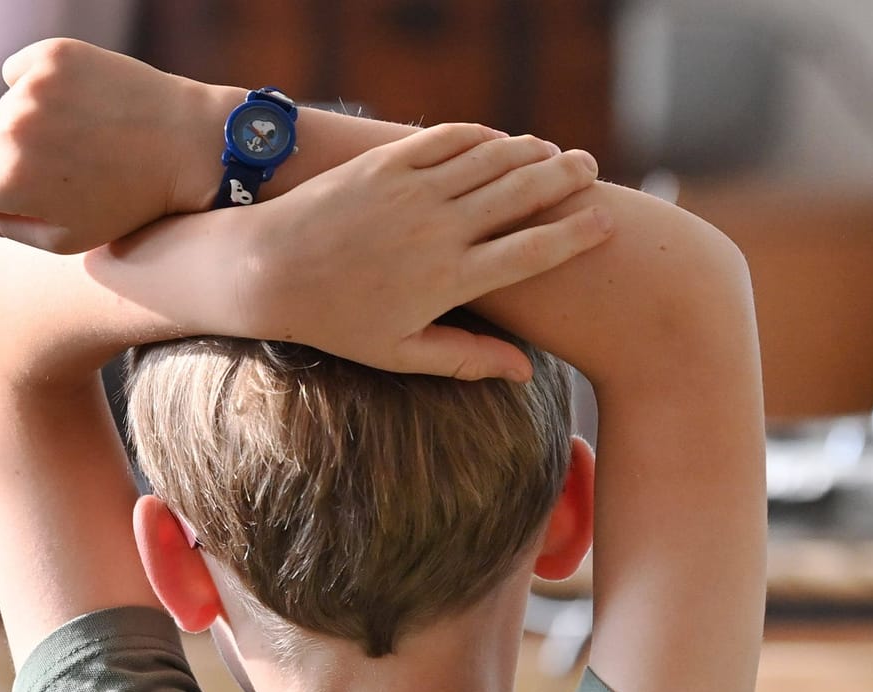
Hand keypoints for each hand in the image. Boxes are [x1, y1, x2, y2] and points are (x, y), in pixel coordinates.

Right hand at [0, 39, 219, 252]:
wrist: (190, 146)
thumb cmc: (134, 201)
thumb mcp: (71, 239)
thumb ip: (12, 229)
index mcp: (10, 182)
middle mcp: (14, 131)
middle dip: (10, 162)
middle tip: (62, 169)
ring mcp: (33, 89)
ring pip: (6, 111)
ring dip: (32, 123)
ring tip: (84, 137)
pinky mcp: (52, 55)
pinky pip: (20, 72)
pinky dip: (41, 86)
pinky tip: (80, 104)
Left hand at [223, 123, 613, 379]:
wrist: (267, 271)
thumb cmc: (338, 322)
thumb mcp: (403, 353)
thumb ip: (468, 359)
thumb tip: (526, 373)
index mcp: (452, 280)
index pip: (533, 251)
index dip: (576, 234)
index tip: (605, 223)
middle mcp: (439, 230)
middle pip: (522, 195)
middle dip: (564, 179)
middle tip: (590, 171)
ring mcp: (413, 192)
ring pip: (490, 160)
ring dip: (530, 151)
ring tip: (555, 152)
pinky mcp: (386, 164)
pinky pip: (447, 140)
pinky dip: (481, 136)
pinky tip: (500, 139)